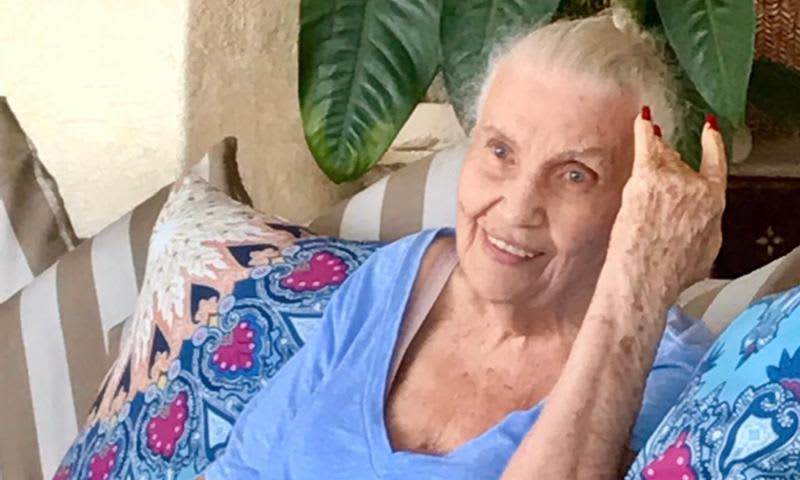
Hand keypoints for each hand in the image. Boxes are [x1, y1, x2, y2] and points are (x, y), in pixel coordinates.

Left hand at [604, 107, 726, 304]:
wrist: (646, 276)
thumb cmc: (670, 273)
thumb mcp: (704, 253)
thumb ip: (705, 227)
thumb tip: (698, 221)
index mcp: (714, 203)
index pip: (716, 164)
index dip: (711, 144)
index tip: (709, 129)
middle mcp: (696, 186)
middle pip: (680, 162)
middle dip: (666, 169)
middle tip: (650, 185)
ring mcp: (671, 179)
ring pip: (661, 157)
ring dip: (653, 157)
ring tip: (645, 156)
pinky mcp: (647, 177)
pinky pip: (646, 142)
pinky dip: (644, 127)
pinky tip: (642, 117)